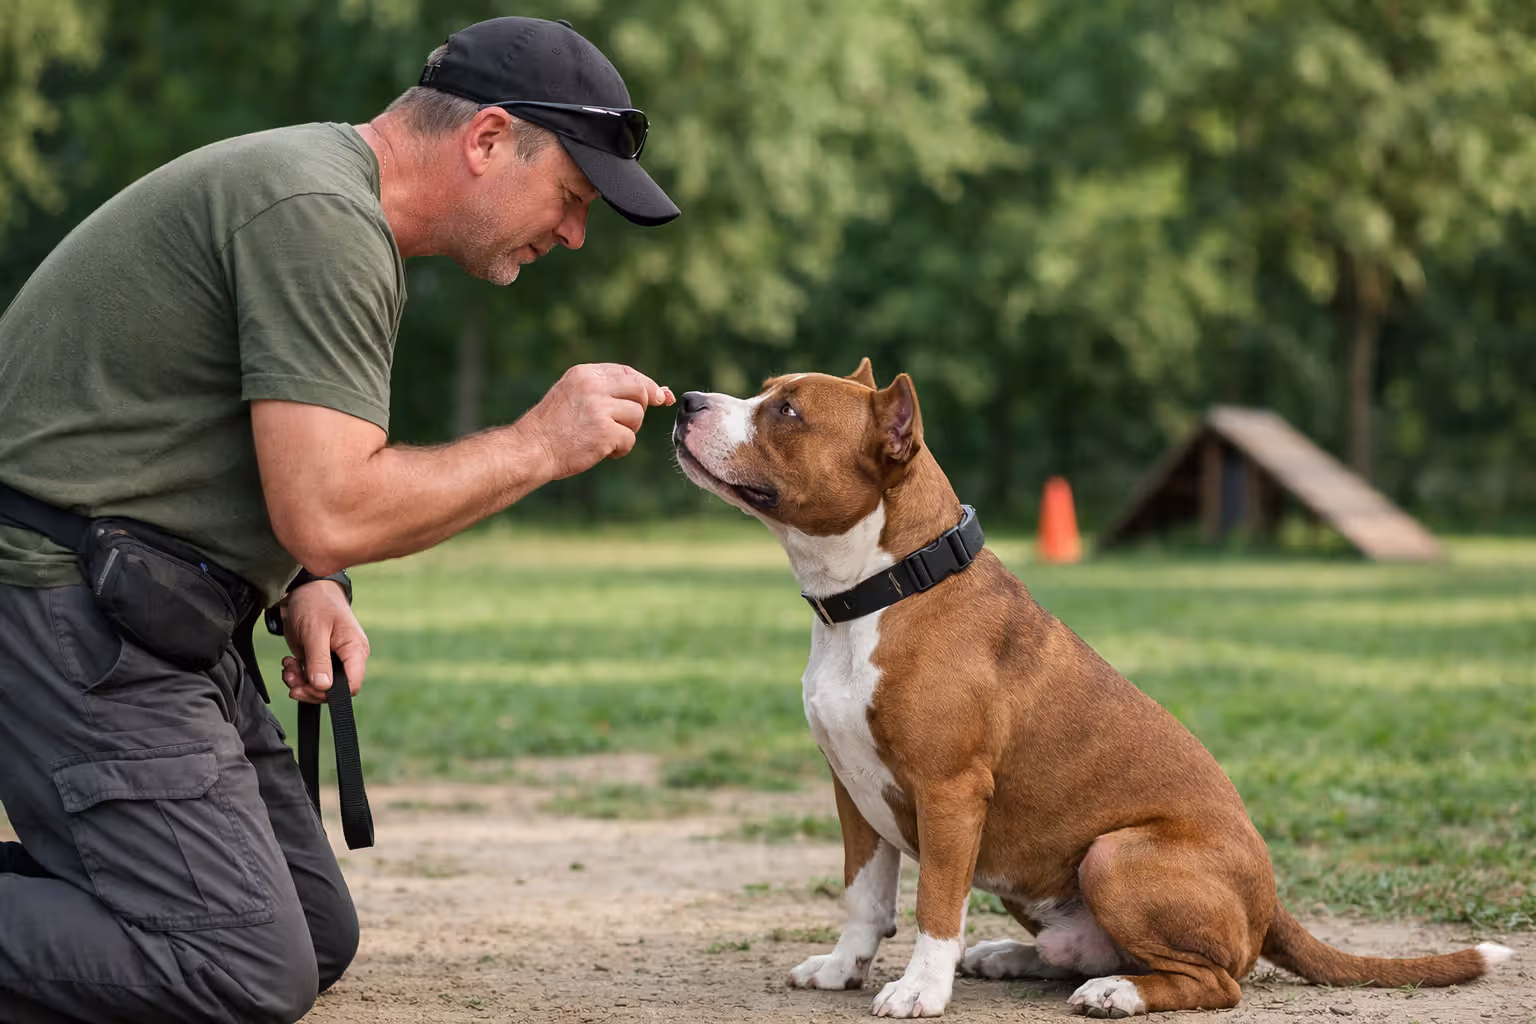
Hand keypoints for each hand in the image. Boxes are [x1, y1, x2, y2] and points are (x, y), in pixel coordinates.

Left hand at [277, 580, 368, 703]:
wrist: (305, 588)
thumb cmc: (316, 602)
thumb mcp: (314, 631)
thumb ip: (319, 660)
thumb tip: (323, 687)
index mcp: (355, 650)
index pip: (352, 685)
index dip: (330, 693)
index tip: (307, 687)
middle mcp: (348, 657)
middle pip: (334, 689)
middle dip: (309, 688)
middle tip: (291, 679)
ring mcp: (334, 658)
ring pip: (320, 685)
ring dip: (300, 682)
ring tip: (288, 668)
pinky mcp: (320, 658)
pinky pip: (311, 676)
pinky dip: (298, 675)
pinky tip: (290, 663)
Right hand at [516, 363, 674, 480]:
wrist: (531, 449)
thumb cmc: (553, 427)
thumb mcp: (574, 395)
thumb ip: (609, 390)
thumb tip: (662, 393)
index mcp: (584, 373)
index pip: (626, 372)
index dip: (646, 385)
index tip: (660, 397)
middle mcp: (592, 386)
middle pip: (639, 390)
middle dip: (639, 409)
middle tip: (623, 424)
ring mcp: (599, 408)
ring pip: (637, 415)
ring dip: (627, 431)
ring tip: (604, 439)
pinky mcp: (604, 431)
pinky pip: (629, 439)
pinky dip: (620, 449)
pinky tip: (602, 452)